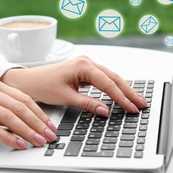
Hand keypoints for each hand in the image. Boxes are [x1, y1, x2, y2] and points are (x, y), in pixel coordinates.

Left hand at [0, 56, 146, 115]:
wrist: (30, 80)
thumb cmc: (43, 85)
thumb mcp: (66, 97)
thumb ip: (88, 104)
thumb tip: (106, 111)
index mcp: (83, 65)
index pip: (108, 83)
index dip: (121, 97)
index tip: (132, 108)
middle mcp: (86, 61)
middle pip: (113, 77)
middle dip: (128, 91)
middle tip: (142, 104)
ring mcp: (86, 64)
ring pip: (110, 76)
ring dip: (123, 88)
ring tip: (136, 100)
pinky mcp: (85, 69)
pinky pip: (104, 77)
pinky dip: (113, 86)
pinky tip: (121, 93)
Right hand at [0, 80, 57, 148]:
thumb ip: (4, 107)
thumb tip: (30, 122)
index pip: (24, 99)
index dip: (40, 114)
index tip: (50, 126)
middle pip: (19, 107)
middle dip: (37, 123)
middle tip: (49, 136)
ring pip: (8, 117)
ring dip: (26, 131)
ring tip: (37, 141)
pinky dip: (8, 138)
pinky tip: (18, 145)